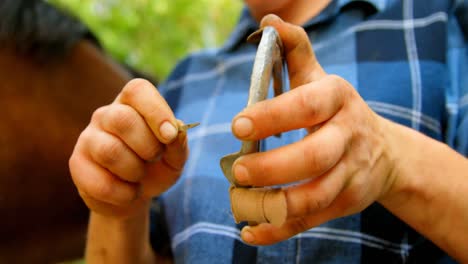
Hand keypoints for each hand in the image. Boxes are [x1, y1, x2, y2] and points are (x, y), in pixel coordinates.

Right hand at [69, 79, 187, 218]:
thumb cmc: (156, 167)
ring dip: (135, 171)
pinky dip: (124, 193)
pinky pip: (101, 182)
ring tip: (139, 176)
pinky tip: (128, 191)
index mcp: (132, 104)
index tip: (170, 135)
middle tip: (154, 158)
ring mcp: (88, 138)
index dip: (156, 111)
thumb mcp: (175, 157)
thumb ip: (178, 144)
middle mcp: (106, 115)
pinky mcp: (77, 164)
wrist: (133, 195)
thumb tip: (175, 132)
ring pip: (110, 151)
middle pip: (122, 119)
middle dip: (148, 146)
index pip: (137, 90)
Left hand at [231, 15, 396, 243]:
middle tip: (236, 170)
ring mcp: (350, 174)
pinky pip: (311, 220)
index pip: (307, 105)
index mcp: (337, 99)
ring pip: (315, 196)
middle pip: (313, 157)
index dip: (273, 116)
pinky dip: (279, 230)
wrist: (384, 153)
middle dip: (273, 167)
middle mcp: (347, 137)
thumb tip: (271, 22)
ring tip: (240, 201)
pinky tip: (251, 231)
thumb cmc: (336, 111)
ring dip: (275, 204)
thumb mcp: (321, 78)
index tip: (238, 125)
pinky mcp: (345, 203)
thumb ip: (295, 51)